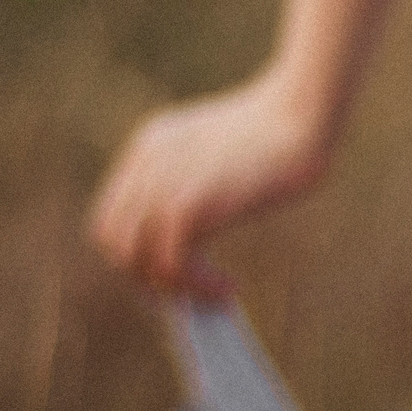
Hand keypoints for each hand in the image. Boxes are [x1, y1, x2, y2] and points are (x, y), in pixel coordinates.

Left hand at [88, 76, 332, 297]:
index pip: (115, 213)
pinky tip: (228, 288)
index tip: (174, 276)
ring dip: (171, 287)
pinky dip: (195, 285)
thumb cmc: (286, 134)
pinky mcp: (189, 203)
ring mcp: (163, 182)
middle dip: (146, 277)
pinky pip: (169, 262)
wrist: (299, 114)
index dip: (138, 252)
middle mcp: (147, 164)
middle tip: (189, 295)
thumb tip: (208, 220)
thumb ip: (203, 178)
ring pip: (133, 255)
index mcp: (151, 147)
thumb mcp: (226, 151)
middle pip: (112, 238)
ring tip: (213, 293)